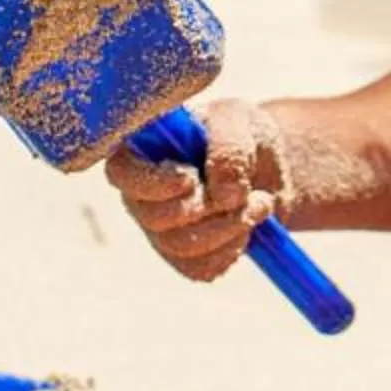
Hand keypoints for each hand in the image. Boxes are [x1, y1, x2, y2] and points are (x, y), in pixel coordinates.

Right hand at [105, 100, 293, 284]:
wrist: (269, 169)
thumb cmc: (241, 136)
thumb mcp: (238, 122)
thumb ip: (228, 150)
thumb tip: (220, 195)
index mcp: (143, 150)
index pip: (121, 172)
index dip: (151, 183)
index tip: (190, 180)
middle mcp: (143, 193)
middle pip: (155, 218)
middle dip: (209, 209)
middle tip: (245, 193)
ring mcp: (160, 228)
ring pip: (181, 247)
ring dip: (229, 228)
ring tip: (259, 204)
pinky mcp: (183, 255)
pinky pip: (201, 268)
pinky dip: (232, 249)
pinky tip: (247, 225)